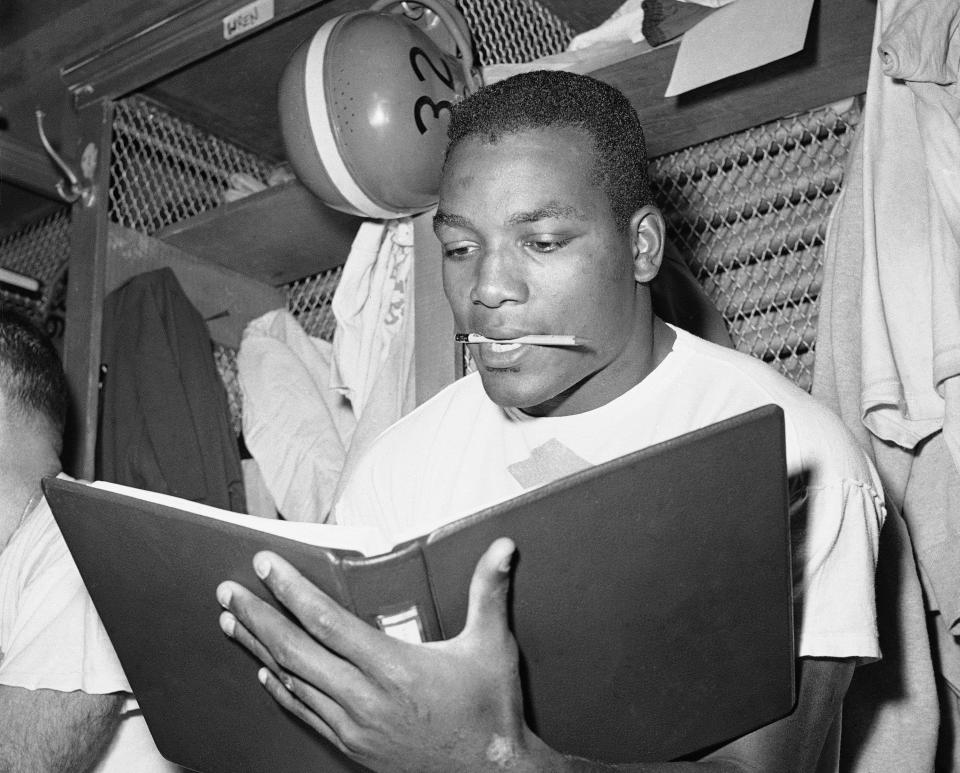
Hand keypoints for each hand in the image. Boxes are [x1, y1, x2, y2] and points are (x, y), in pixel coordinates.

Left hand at [216, 538, 550, 772]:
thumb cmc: (490, 711)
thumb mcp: (492, 646)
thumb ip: (490, 591)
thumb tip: (505, 547)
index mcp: (394, 667)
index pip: (327, 621)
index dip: (291, 591)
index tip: (265, 566)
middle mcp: (366, 698)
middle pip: (296, 650)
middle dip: (257, 616)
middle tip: (228, 591)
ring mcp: (354, 726)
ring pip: (293, 680)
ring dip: (258, 648)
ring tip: (231, 622)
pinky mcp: (352, 745)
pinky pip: (304, 713)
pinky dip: (279, 689)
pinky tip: (262, 673)